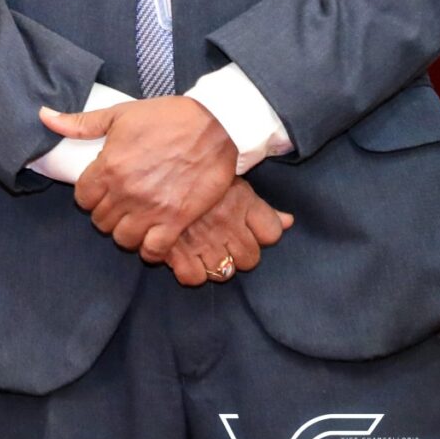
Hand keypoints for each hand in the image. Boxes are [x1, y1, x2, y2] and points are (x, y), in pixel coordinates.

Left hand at [40, 94, 236, 260]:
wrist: (215, 125)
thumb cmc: (166, 117)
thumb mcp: (119, 115)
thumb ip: (80, 123)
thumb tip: (44, 116)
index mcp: (109, 167)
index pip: (82, 198)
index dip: (89, 195)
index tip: (101, 190)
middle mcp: (126, 192)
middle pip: (101, 221)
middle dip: (106, 214)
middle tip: (120, 205)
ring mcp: (152, 209)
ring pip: (123, 238)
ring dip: (126, 232)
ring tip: (135, 220)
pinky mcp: (177, 220)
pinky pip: (154, 250)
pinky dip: (151, 249)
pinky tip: (154, 237)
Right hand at [164, 179, 294, 286]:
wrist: (149, 161)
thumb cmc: (192, 170)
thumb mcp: (230, 181)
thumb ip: (261, 207)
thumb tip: (289, 222)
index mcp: (241, 202)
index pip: (271, 233)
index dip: (261, 235)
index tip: (247, 230)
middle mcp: (226, 224)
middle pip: (250, 259)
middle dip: (238, 254)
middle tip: (221, 242)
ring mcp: (201, 240)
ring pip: (224, 271)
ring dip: (215, 265)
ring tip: (202, 251)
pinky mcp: (173, 250)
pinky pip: (193, 277)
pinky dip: (189, 272)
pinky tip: (184, 258)